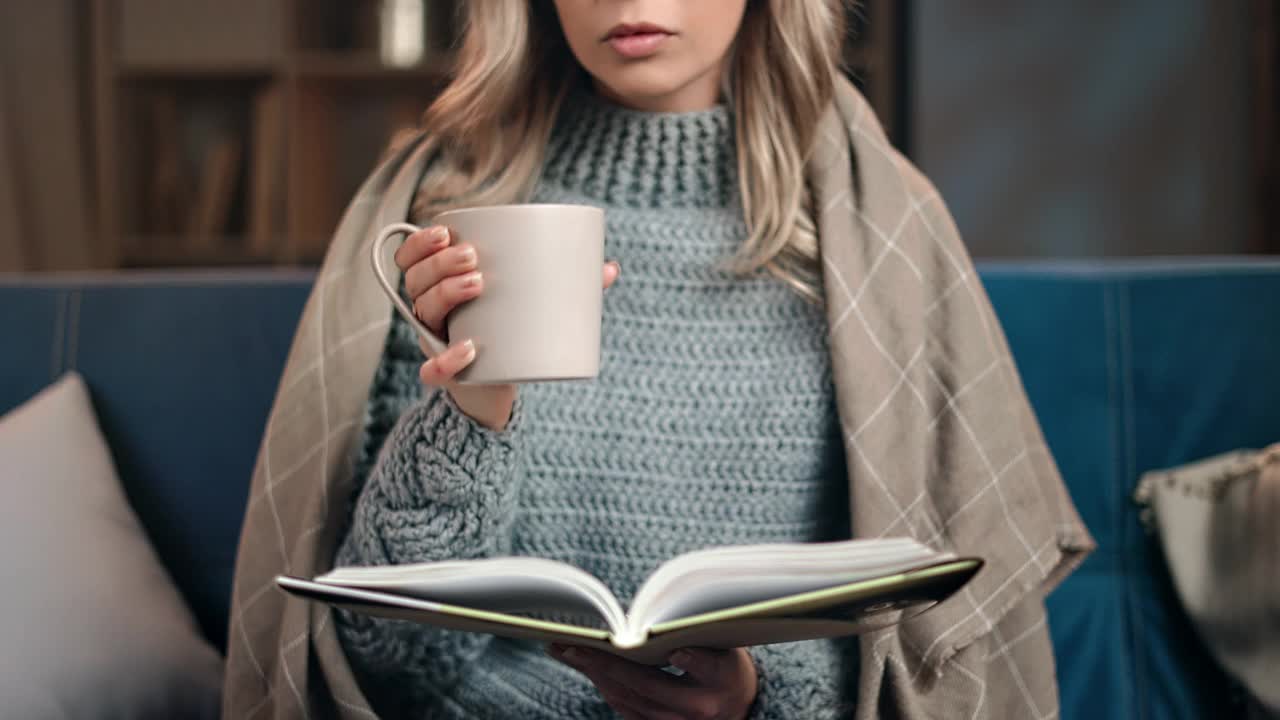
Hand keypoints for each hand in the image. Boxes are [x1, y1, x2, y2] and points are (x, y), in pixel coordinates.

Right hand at [394, 225, 619, 430]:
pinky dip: (445, 361)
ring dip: (445, 294)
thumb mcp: (529, 305)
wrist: (498, 388)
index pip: (412, 258)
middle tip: (475, 258)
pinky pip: (431, 371)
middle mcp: (428, 311)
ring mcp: (433, 342)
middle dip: (441, 262)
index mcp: (439, 286)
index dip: (420, 242)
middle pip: (416, 279)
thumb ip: (565, 285)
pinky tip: (469, 348)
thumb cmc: (513, 335)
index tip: (445, 232)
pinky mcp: (445, 375)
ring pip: (422, 311)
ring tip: (478, 284)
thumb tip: (609, 269)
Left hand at [550, 644, 757, 719]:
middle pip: (648, 685)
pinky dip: (604, 686)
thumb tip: (660, 626)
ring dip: (596, 675)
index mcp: (721, 678)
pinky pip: (625, 708)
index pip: (705, 666)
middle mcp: (698, 706)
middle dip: (607, 663)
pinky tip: (586, 667)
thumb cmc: (725, 664)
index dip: (692, 660)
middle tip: (575, 644)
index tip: (677, 651)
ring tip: (568, 652)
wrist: (735, 705)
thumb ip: (700, 635)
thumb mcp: (725, 646)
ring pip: (629, 699)